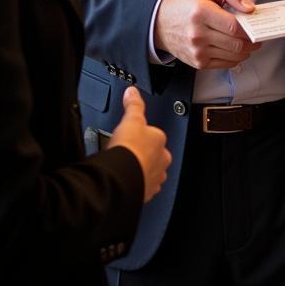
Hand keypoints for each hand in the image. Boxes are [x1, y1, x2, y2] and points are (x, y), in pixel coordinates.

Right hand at [109, 87, 171, 201]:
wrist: (122, 176)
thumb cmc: (129, 149)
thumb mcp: (131, 119)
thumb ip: (133, 105)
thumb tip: (132, 92)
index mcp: (160, 141)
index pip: (155, 135)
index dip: (143, 135)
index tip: (134, 136)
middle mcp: (162, 161)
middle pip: (154, 155)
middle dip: (144, 155)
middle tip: (128, 152)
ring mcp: (154, 178)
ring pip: (150, 172)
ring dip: (141, 170)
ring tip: (126, 167)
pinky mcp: (146, 193)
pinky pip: (143, 188)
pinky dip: (136, 185)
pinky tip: (125, 180)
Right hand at [154, 0, 259, 69]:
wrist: (160, 22)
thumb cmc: (186, 2)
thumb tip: (249, 7)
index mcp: (200, 12)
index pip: (234, 26)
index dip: (250, 27)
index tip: (257, 23)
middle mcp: (197, 34)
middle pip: (237, 43)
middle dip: (253, 40)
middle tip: (257, 33)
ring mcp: (197, 51)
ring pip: (234, 55)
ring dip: (247, 49)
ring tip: (249, 40)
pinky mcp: (198, 62)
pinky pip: (226, 64)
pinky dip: (237, 57)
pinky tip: (236, 47)